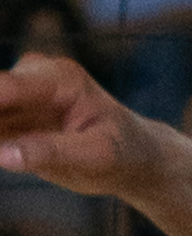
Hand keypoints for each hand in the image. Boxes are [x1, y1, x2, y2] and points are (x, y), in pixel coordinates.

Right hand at [0, 54, 150, 194]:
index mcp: (61, 79)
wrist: (133, 155)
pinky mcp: (14, 118)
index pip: (6, 87)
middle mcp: (38, 79)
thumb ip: (50, 153)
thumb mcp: (95, 156)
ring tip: (1, 151)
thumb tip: (4, 154)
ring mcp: (23, 97)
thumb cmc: (121, 152)